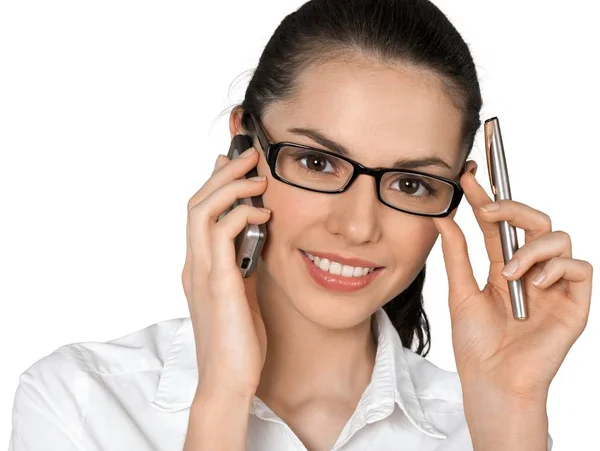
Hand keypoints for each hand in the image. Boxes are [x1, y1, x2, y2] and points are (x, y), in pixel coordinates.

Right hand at [181, 147, 269, 398]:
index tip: (235, 165)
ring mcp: (201, 273)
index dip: (214, 184)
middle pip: (196, 202)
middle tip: (249, 156)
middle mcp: (194, 265)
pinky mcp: (217, 284)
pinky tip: (263, 213)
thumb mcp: (243, 293)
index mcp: (200, 267)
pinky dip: (241, 214)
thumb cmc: (238, 341)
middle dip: (222, 173)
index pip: (199, 213)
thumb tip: (256, 238)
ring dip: (230, 186)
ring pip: (202, 210)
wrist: (228, 381)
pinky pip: (221, 234)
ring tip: (258, 176)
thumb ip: (243, 265)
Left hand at [432, 169, 592, 401]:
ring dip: (531, 248)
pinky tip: (535, 284)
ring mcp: (554, 286)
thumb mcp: (460, 292)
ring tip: (508, 273)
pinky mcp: (574, 303)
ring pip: (559, 238)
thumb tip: (443, 217)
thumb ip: (456, 254)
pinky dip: (556, 267)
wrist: (491, 380)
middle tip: (487, 209)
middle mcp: (531, 271)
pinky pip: (580, 267)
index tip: (468, 176)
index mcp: (503, 268)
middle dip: (512, 208)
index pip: (498, 225)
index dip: (486, 199)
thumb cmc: (476, 344)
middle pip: (534, 221)